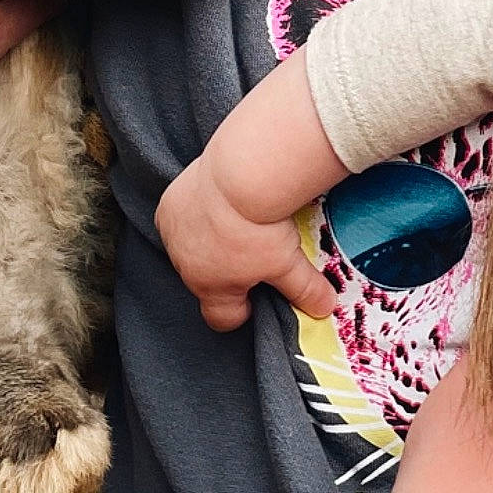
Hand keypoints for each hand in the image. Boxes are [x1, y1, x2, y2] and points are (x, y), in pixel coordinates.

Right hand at [156, 153, 336, 329]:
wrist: (241, 174)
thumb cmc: (259, 224)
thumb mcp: (289, 264)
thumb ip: (305, 289)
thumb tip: (324, 306)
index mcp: (211, 286)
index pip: (221, 318)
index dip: (242, 311)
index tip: (257, 297)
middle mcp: (184, 265)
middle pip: (205, 279)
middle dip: (227, 270)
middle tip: (253, 249)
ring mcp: (173, 234)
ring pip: (188, 247)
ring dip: (208, 240)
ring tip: (236, 222)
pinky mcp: (169, 205)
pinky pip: (179, 216)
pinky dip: (195, 212)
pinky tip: (218, 201)